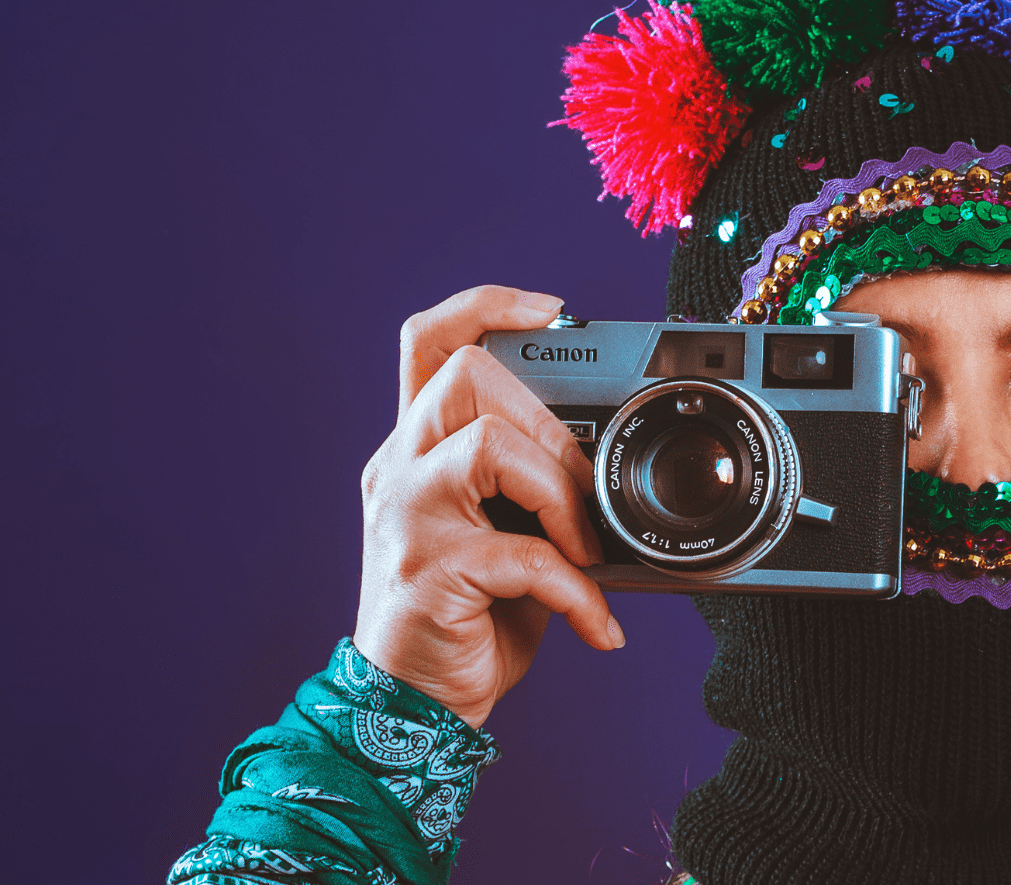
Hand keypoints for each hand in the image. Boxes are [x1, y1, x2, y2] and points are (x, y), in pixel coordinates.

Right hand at [353, 285, 620, 728]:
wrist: (416, 706)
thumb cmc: (469, 616)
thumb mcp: (501, 532)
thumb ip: (531, 484)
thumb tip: (611, 463)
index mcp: (416, 448)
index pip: (428, 340)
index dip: (485, 305)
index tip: (552, 310)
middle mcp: (399, 470)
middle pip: (465, 375)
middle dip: (547, 422)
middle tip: (579, 492)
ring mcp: (407, 518)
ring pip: (486, 445)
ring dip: (559, 493)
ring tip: (584, 548)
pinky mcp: (428, 573)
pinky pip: (521, 554)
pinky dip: (575, 591)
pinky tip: (595, 624)